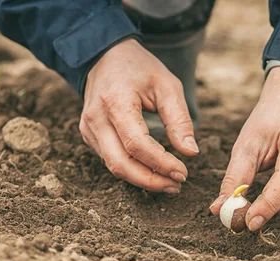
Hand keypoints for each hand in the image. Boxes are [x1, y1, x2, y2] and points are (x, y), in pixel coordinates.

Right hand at [80, 38, 199, 192]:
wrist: (105, 56)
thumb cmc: (140, 70)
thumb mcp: (167, 86)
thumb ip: (179, 120)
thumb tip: (191, 153)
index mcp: (116, 102)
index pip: (137, 144)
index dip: (161, 163)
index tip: (183, 172)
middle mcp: (96, 118)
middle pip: (120, 164)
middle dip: (150, 180)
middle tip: (177, 185)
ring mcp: (88, 129)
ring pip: (114, 167)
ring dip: (142, 180)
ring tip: (169, 183)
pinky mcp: (89, 136)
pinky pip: (110, 160)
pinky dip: (133, 170)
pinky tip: (153, 172)